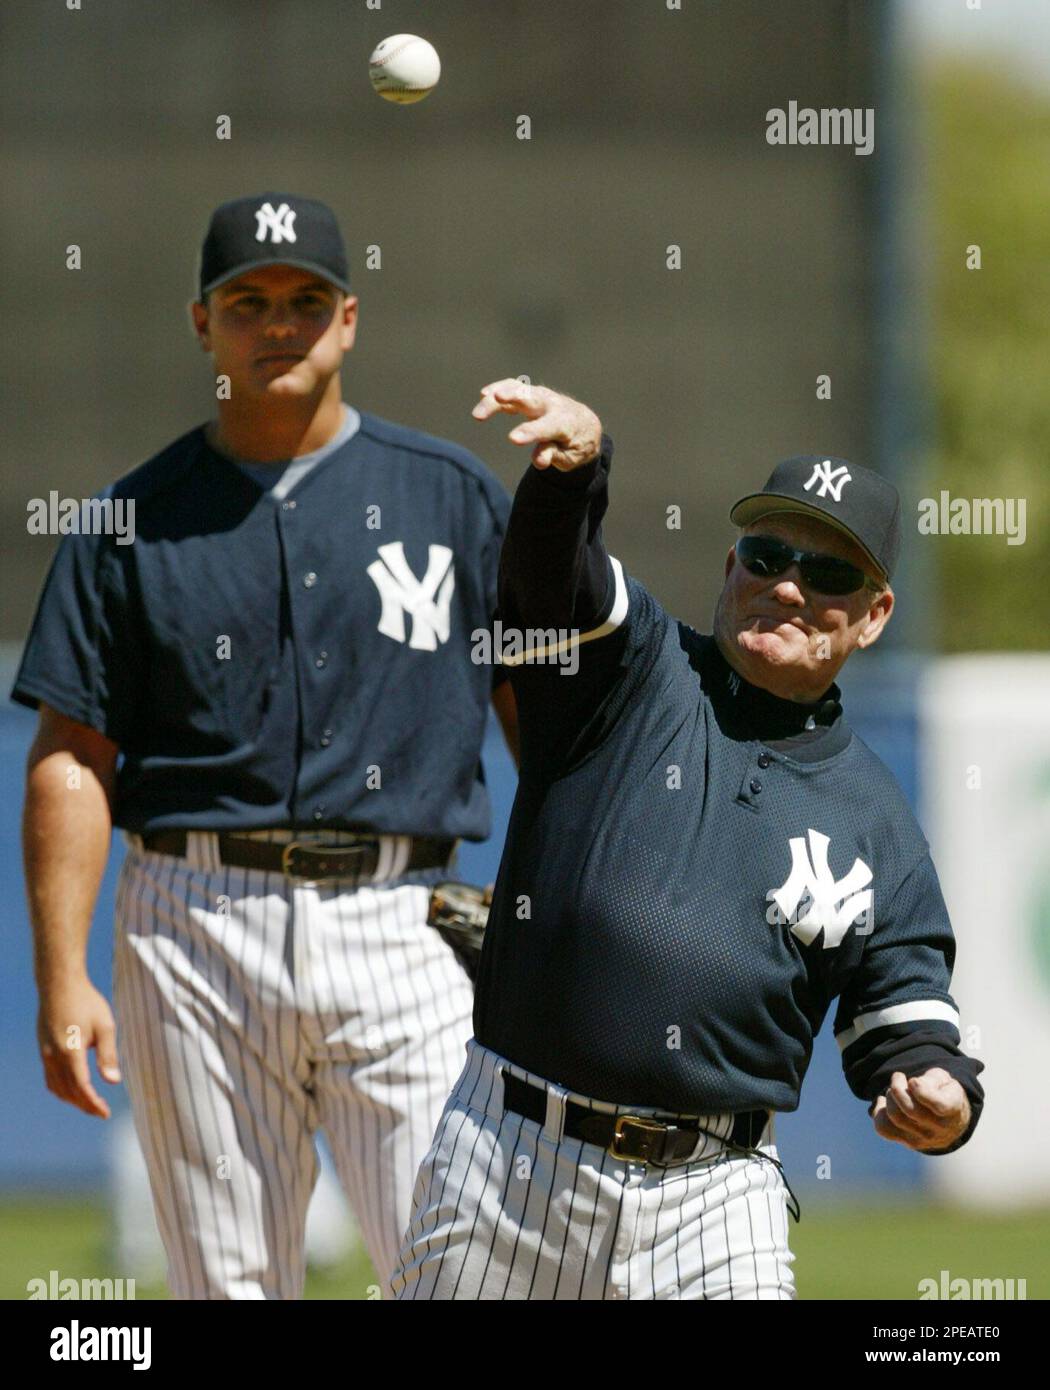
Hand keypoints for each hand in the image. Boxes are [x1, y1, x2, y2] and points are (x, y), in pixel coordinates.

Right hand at [37, 977, 120, 1118]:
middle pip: (68, 1092)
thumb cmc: (86, 1002)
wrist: (59, 984)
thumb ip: (108, 1054)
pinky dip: (62, 1089)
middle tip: (102, 1112)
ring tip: (90, 1103)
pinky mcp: (43, 1049)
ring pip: (56, 1088)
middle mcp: (53, 1056)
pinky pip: (50, 1078)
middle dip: (85, 1105)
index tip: (105, 1114)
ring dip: (73, 1099)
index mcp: (70, 1052)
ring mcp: (45, 1054)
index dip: (93, 1104)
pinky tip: (74, 1089)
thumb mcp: (105, 1026)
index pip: (81, 1087)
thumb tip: (113, 1082)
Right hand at [472, 379, 601, 471]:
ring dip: (499, 393)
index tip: (513, 439)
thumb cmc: (575, 444)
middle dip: (513, 396)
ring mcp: (540, 397)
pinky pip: (513, 387)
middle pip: (530, 398)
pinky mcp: (529, 395)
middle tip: (496, 398)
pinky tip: (484, 394)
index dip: (530, 432)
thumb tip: (539, 461)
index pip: (546, 427)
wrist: (584, 424)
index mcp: (565, 423)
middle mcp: (552, 405)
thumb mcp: (570, 457)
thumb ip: (553, 456)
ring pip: (518, 389)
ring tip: (480, 407)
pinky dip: (498, 388)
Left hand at [870, 1068, 970, 1152]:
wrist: (949, 1121)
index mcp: (953, 1108)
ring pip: (895, 1118)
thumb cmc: (942, 1093)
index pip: (938, 1105)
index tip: (913, 1081)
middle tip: (898, 1078)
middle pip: (910, 1109)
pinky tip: (884, 1103)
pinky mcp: (908, 1142)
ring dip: (889, 1098)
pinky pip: (884, 1128)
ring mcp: (924, 1139)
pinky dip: (879, 1112)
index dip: (921, 1090)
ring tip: (894, 1090)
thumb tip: (912, 1086)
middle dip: (897, 1088)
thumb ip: (930, 1080)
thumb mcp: (943, 1079)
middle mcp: (940, 1128)